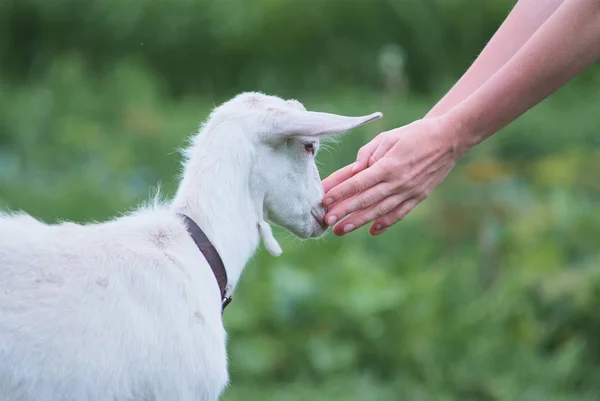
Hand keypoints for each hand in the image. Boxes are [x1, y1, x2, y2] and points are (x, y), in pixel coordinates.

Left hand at [322, 116, 464, 235]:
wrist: (448, 139)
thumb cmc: (414, 134)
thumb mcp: (388, 137)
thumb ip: (367, 153)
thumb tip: (353, 171)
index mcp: (388, 165)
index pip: (359, 182)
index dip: (341, 192)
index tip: (324, 199)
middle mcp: (398, 182)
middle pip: (366, 200)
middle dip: (344, 211)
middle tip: (326, 221)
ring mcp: (409, 192)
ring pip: (380, 211)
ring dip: (359, 221)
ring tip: (342, 230)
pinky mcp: (418, 197)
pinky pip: (399, 213)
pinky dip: (385, 223)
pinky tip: (372, 230)